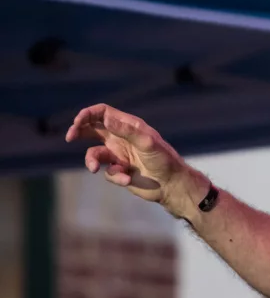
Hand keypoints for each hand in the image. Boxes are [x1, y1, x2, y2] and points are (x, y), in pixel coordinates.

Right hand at [65, 104, 192, 211]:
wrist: (171, 184)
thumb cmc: (164, 159)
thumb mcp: (147, 142)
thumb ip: (127, 131)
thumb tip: (106, 119)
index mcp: (128, 126)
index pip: (102, 113)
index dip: (88, 114)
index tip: (77, 123)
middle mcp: (120, 138)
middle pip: (91, 129)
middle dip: (78, 131)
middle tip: (70, 137)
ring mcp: (118, 155)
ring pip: (93, 154)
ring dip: (91, 161)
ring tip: (94, 168)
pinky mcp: (119, 171)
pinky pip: (107, 172)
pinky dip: (115, 176)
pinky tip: (128, 179)